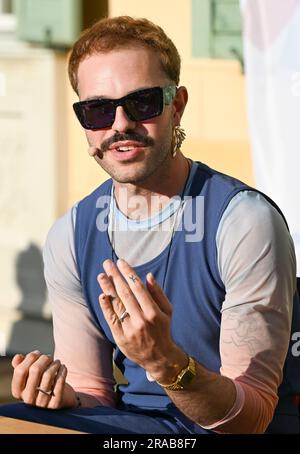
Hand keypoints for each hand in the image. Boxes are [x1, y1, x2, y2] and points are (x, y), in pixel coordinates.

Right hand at [11, 351, 76, 408]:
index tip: (38, 353)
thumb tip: (17, 357)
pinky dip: (62, 371)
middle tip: (50, 357)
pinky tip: (63, 367)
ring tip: (57, 362)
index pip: (20, 370)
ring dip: (55, 364)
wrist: (57, 397)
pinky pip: (60, 382)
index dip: (30, 358)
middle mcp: (27, 399)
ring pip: (48, 375)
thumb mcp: (29, 375)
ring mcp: (41, 403)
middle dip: (44, 358)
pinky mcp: (55, 404)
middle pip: (35, 370)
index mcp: (18, 391)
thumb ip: (21, 365)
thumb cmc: (41, 382)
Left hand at [97, 259, 185, 382]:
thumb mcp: (167, 311)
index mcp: (153, 311)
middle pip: (125, 293)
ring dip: (108, 288)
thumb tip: (148, 276)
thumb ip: (158, 293)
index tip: (121, 262)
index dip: (128, 273)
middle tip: (107, 263)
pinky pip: (111, 319)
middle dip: (115, 276)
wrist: (158, 357)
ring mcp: (129, 328)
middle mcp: (141, 319)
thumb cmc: (162, 329)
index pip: (138, 287)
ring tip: (101, 275)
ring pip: (117, 304)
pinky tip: (102, 295)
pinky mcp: (120, 337)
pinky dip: (106, 306)